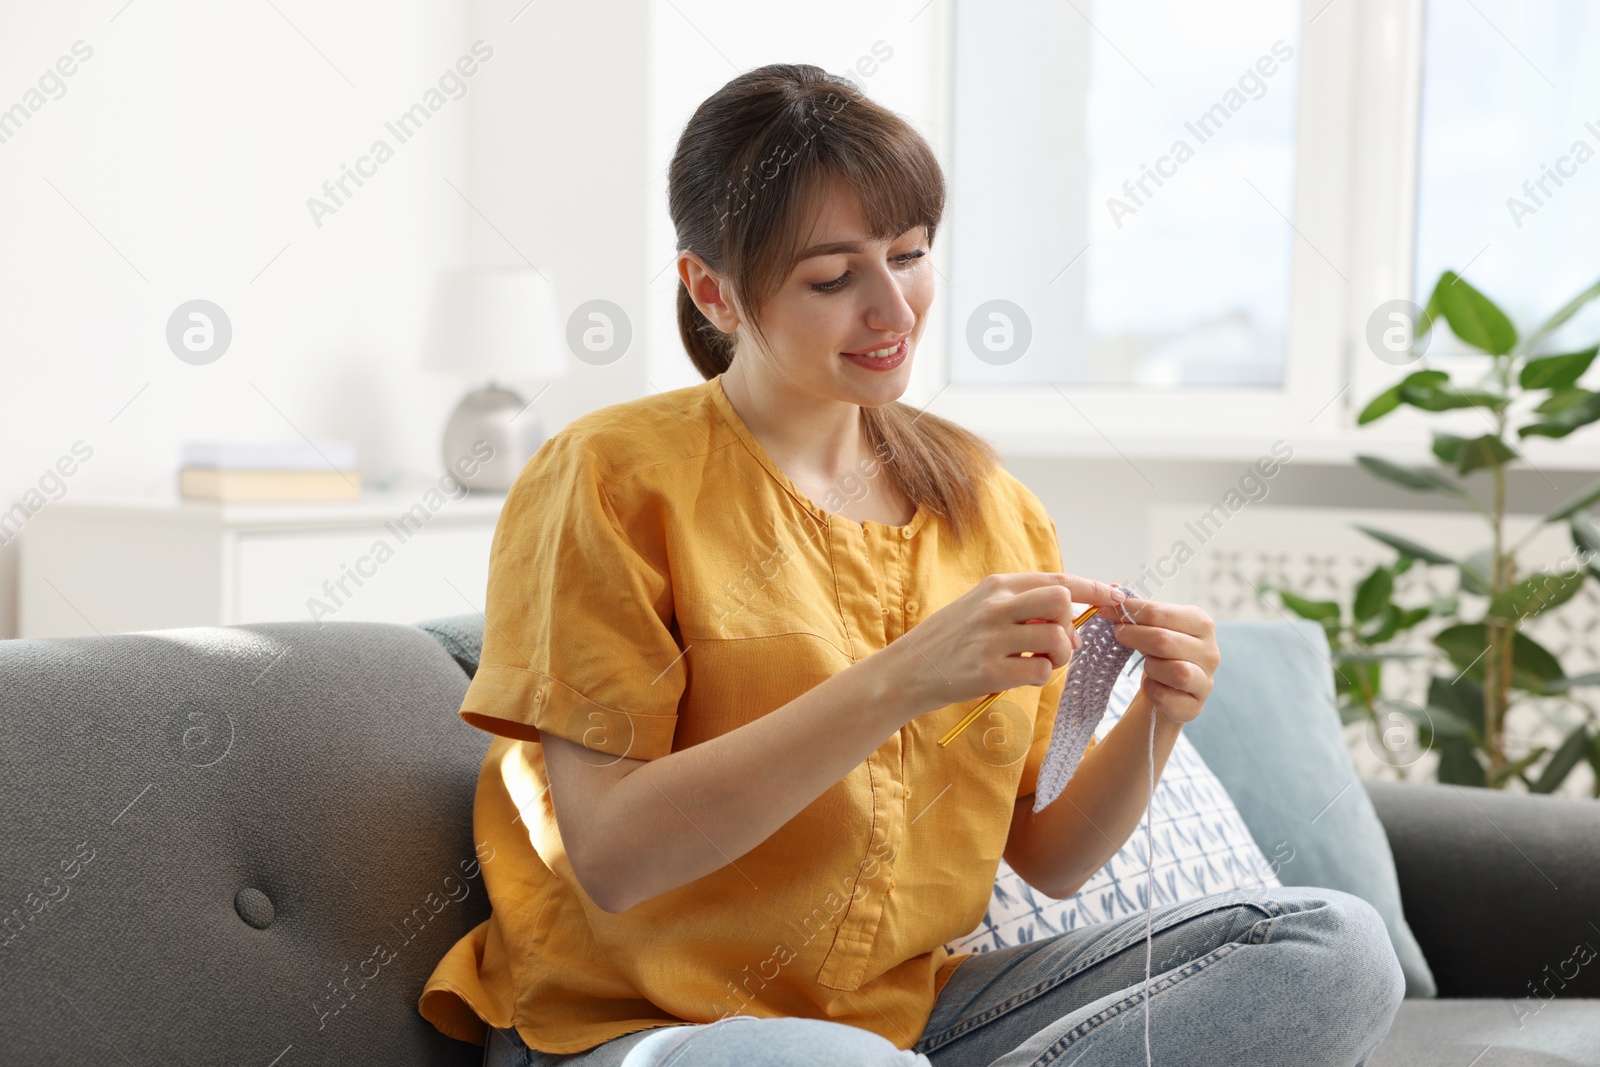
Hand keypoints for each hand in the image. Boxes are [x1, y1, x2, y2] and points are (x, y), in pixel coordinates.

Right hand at [885, 573, 1127, 720]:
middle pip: (1062, 602)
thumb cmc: (949, 641)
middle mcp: (995, 606)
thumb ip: (1022, 608)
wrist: (906, 670)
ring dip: (1060, 657)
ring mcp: (991, 638)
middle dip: (1070, 624)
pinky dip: (1041, 678)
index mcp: (997, 586)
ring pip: (1057, 640)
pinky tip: (1021, 677)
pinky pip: (1040, 673)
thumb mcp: (980, 608)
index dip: (1094, 588)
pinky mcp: (988, 671)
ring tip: (1040, 664)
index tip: (1116, 596)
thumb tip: (1070, 625)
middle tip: (1060, 643)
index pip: (1058, 579)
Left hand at [1109, 597, 1218, 725]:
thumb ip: (1135, 609)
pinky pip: (1168, 697)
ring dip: (1150, 667)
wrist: (1169, 691)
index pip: (1162, 613)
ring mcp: (1206, 681)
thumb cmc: (1159, 653)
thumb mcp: (1152, 627)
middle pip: (1164, 640)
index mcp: (1201, 623)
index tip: (1106, 610)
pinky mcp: (1195, 706)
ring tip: (1144, 664)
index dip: (1131, 611)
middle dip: (1134, 636)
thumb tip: (1111, 588)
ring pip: (1175, 671)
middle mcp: (1210, 651)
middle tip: (1116, 633)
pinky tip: (1150, 685)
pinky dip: (1153, 691)